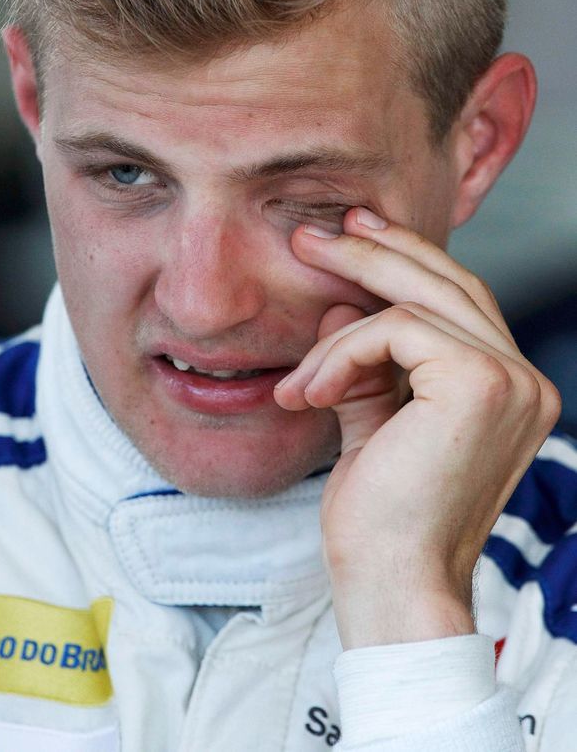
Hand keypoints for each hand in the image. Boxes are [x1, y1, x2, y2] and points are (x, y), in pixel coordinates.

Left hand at [274, 207, 560, 648]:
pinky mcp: (479, 382)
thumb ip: (363, 364)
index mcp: (509, 388)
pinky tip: (310, 393)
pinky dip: (340, 353)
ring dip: (339, 324)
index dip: (404, 259)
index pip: (457, 300)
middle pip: (444, 282)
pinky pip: (393, 330)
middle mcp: (523, 378)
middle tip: (311, 236)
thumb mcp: (372, 423)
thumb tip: (336, 304)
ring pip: (415, 300)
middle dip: (371, 251)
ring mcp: (510, 378)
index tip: (352, 233)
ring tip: (296, 372)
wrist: (392, 586)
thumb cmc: (382, 521)